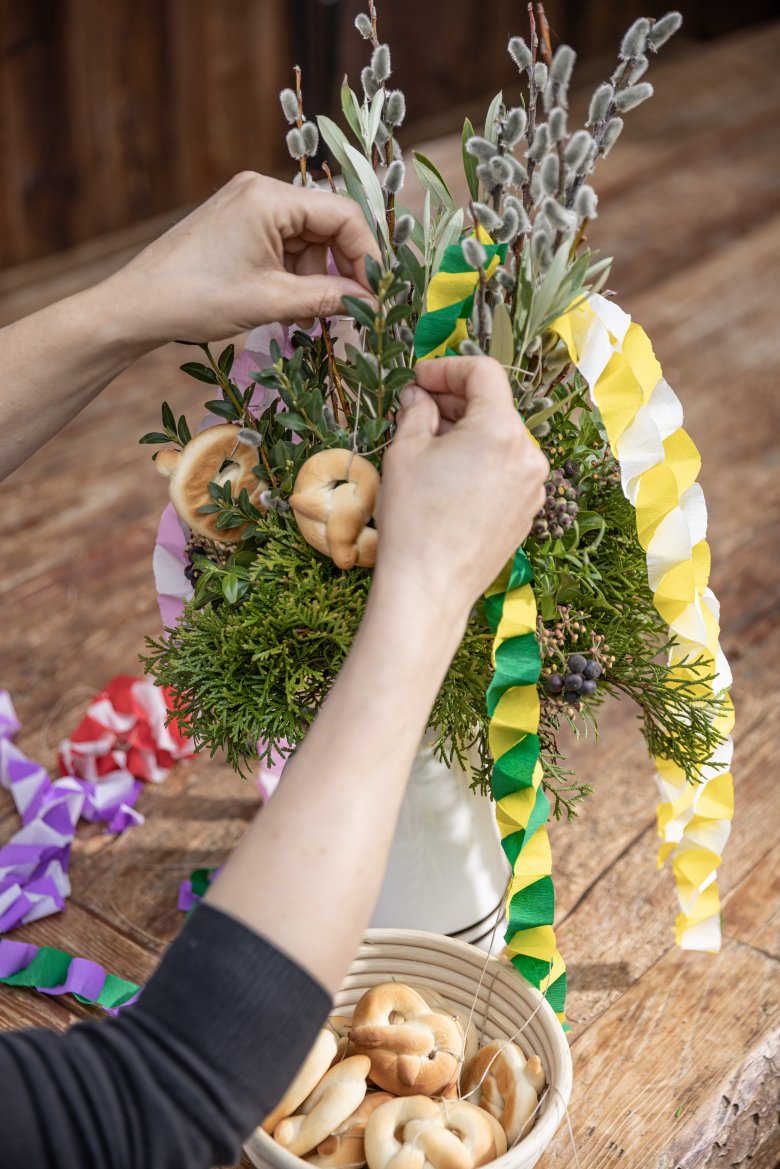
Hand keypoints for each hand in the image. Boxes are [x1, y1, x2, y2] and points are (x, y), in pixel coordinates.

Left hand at [104, 172, 380, 344]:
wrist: (137, 307)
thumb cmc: (197, 298)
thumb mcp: (271, 301)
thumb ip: (328, 298)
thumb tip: (370, 304)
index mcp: (270, 196)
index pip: (343, 215)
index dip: (367, 256)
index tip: (376, 295)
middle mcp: (260, 191)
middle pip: (327, 226)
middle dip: (341, 271)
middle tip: (349, 311)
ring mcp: (247, 207)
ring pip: (307, 241)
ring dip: (316, 280)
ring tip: (309, 318)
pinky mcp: (237, 226)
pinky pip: (283, 247)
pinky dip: (294, 277)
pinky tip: (290, 308)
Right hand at [376, 357, 548, 618]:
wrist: (429, 587)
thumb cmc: (414, 519)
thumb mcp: (406, 452)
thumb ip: (417, 412)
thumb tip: (420, 397)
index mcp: (501, 431)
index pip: (484, 374)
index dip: (447, 369)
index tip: (420, 380)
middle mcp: (528, 455)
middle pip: (494, 407)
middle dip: (456, 402)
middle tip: (417, 409)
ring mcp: (533, 487)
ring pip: (501, 440)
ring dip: (468, 433)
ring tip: (429, 447)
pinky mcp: (527, 512)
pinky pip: (506, 471)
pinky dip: (481, 462)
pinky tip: (449, 477)